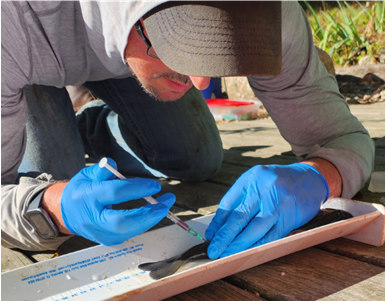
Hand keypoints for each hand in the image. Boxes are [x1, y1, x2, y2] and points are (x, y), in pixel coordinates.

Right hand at [61, 158, 174, 244]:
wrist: (67, 214)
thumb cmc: (81, 190)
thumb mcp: (87, 175)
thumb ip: (103, 170)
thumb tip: (113, 164)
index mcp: (88, 198)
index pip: (115, 193)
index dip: (137, 188)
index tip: (155, 185)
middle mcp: (93, 219)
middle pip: (123, 221)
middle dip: (149, 214)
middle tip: (166, 203)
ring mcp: (100, 233)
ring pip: (130, 231)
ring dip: (152, 219)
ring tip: (165, 205)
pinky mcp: (108, 240)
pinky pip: (131, 233)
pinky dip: (144, 223)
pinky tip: (154, 213)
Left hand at [205, 163, 328, 258]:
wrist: (311, 178)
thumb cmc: (278, 181)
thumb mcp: (257, 181)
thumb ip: (240, 199)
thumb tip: (220, 226)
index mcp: (252, 178)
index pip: (229, 203)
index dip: (218, 222)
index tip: (210, 236)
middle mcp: (264, 189)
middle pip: (239, 216)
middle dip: (224, 236)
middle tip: (213, 250)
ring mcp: (278, 204)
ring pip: (255, 229)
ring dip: (239, 244)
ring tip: (226, 254)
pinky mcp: (289, 217)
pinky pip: (271, 236)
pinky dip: (258, 246)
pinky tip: (247, 253)